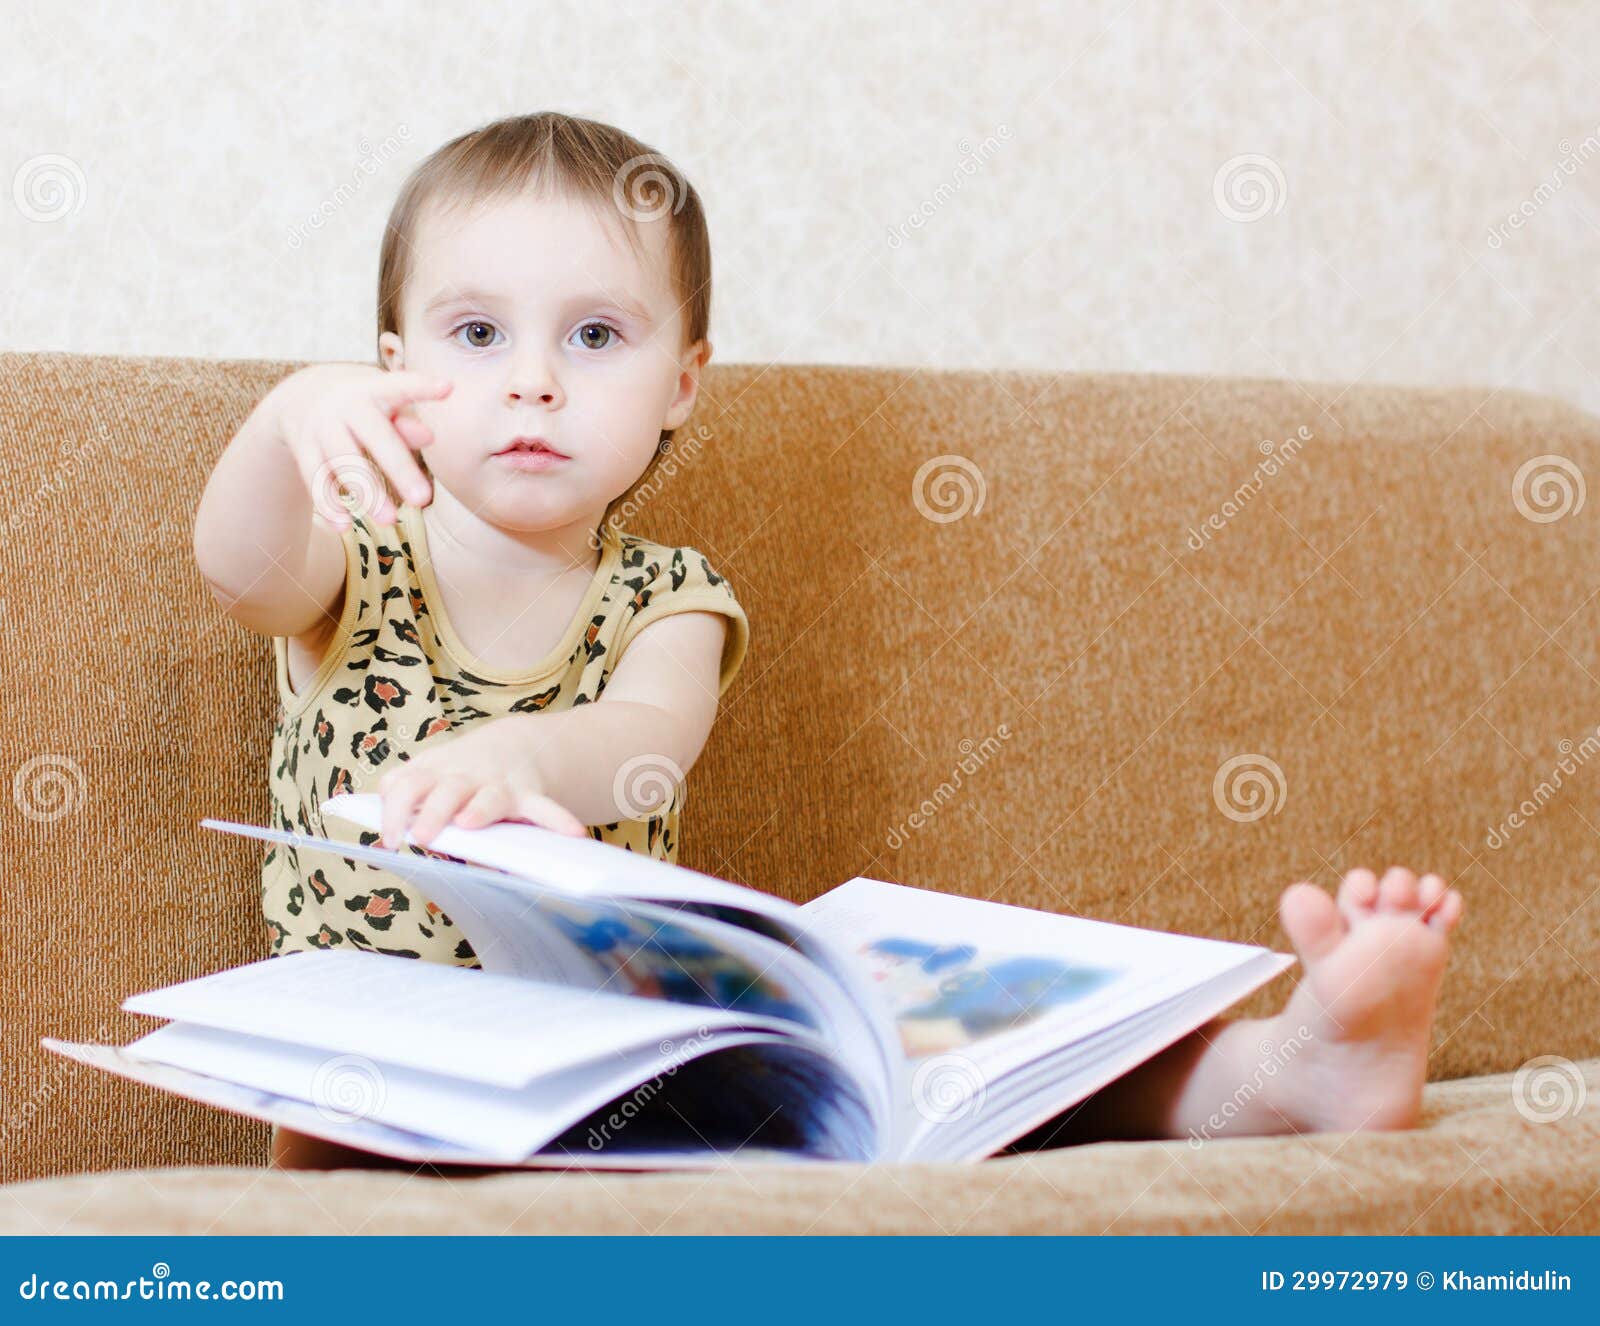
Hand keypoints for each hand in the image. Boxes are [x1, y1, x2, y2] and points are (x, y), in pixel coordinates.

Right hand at [267, 362, 453, 527]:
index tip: (448, 388)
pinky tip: (343, 526)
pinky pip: (315, 480)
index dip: (421, 388)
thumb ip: (406, 423)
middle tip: (423, 500)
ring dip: (366, 493)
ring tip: (389, 521)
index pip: (399, 387)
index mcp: (372, 391)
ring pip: (342, 462)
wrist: (302, 397)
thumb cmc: (365, 409)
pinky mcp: (304, 451)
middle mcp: (344, 408)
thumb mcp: (384, 408)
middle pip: (373, 437)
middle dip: (398, 469)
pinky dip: (328, 504)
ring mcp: (320, 429)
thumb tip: (428, 436)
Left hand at [376, 720, 586, 848]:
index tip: (389, 839)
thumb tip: (374, 832)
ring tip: (471, 824)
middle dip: (434, 812)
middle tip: (423, 836)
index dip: (394, 810)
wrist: (513, 745)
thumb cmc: (458, 773)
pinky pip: (544, 808)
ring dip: (481, 810)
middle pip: (445, 791)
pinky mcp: (528, 795)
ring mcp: (498, 784)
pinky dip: (558, 819)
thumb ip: (404, 795)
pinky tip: (573, 834)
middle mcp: (465, 777)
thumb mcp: (428, 772)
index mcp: (433, 772)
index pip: (406, 784)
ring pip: (487, 798)